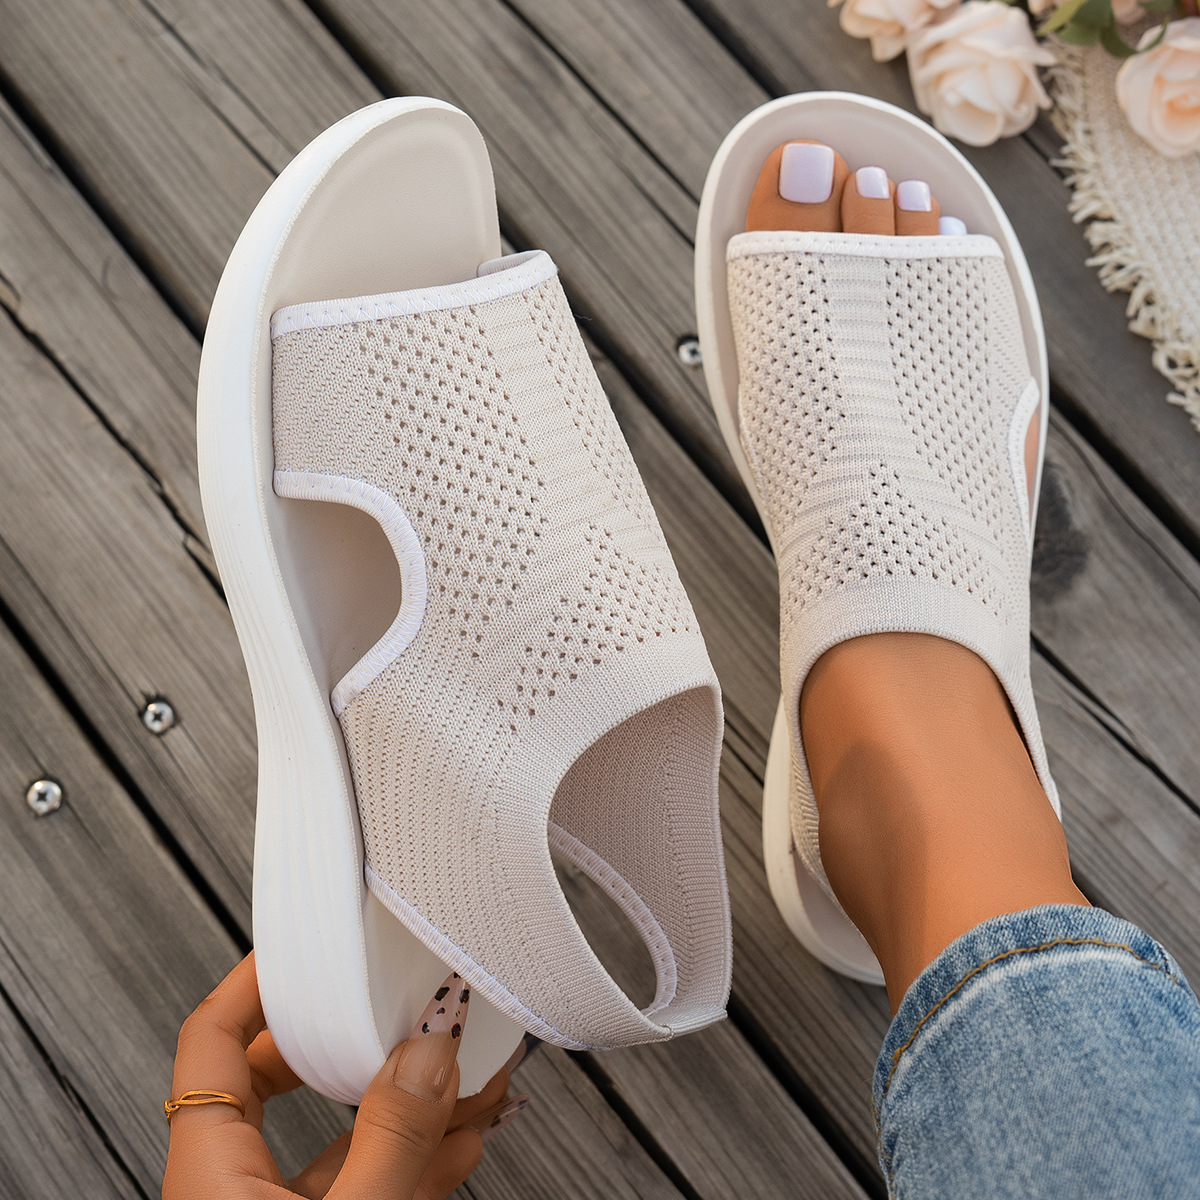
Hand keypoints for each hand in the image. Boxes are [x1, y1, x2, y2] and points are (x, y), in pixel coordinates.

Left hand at [163, 953, 513, 1198]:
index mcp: (212, 1181)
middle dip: (358, 1036)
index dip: (251, 982)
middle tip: (401, 996)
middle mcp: (240, 1195)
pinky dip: (421, 1147)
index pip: (209, 1045)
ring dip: (409, 1092)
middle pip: (285, 1076)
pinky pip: (375, 1177)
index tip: (302, 943)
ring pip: (344, 1130)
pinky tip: (467, 1127)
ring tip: (467, 1058)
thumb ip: (390, 1140)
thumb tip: (425, 1051)